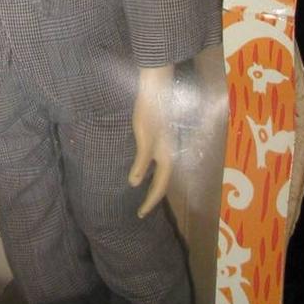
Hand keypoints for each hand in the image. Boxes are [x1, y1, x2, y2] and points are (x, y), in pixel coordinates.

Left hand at [128, 64, 174, 217]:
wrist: (156, 88)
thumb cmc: (149, 113)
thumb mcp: (144, 138)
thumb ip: (141, 161)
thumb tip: (134, 184)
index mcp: (166, 156)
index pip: (159, 187)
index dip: (150, 202)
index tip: (140, 215)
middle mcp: (169, 153)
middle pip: (163, 181)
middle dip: (153, 197)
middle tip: (141, 210)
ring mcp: (165, 144)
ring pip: (161, 171)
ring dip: (153, 184)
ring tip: (144, 194)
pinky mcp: (160, 136)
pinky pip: (157, 161)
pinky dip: (150, 170)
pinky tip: (144, 169)